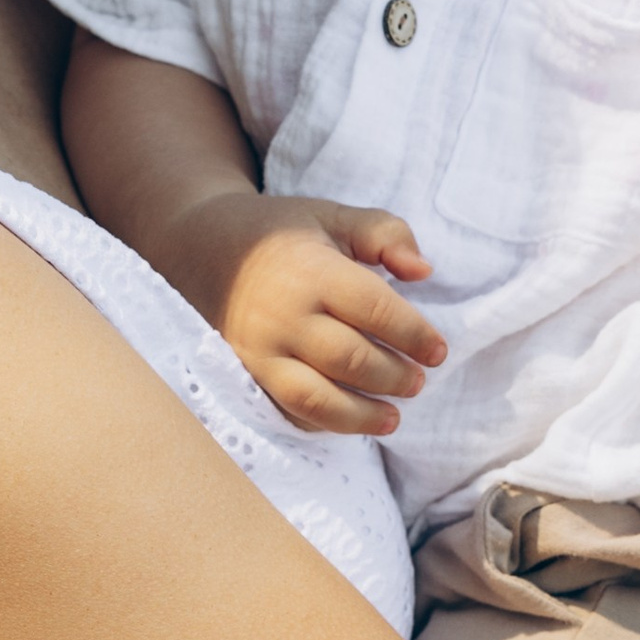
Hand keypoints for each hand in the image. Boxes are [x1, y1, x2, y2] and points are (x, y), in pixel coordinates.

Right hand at [159, 188, 446, 437]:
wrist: (202, 249)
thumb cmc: (280, 233)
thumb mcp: (332, 216)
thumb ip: (384, 233)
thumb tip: (422, 271)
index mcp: (312, 271)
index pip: (376, 310)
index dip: (414, 335)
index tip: (437, 351)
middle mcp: (284, 315)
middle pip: (351, 359)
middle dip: (393, 377)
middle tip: (417, 382)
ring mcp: (261, 350)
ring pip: (317, 398)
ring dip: (361, 415)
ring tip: (393, 417)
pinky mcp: (247, 373)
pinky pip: (288, 410)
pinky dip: (324, 423)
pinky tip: (350, 420)